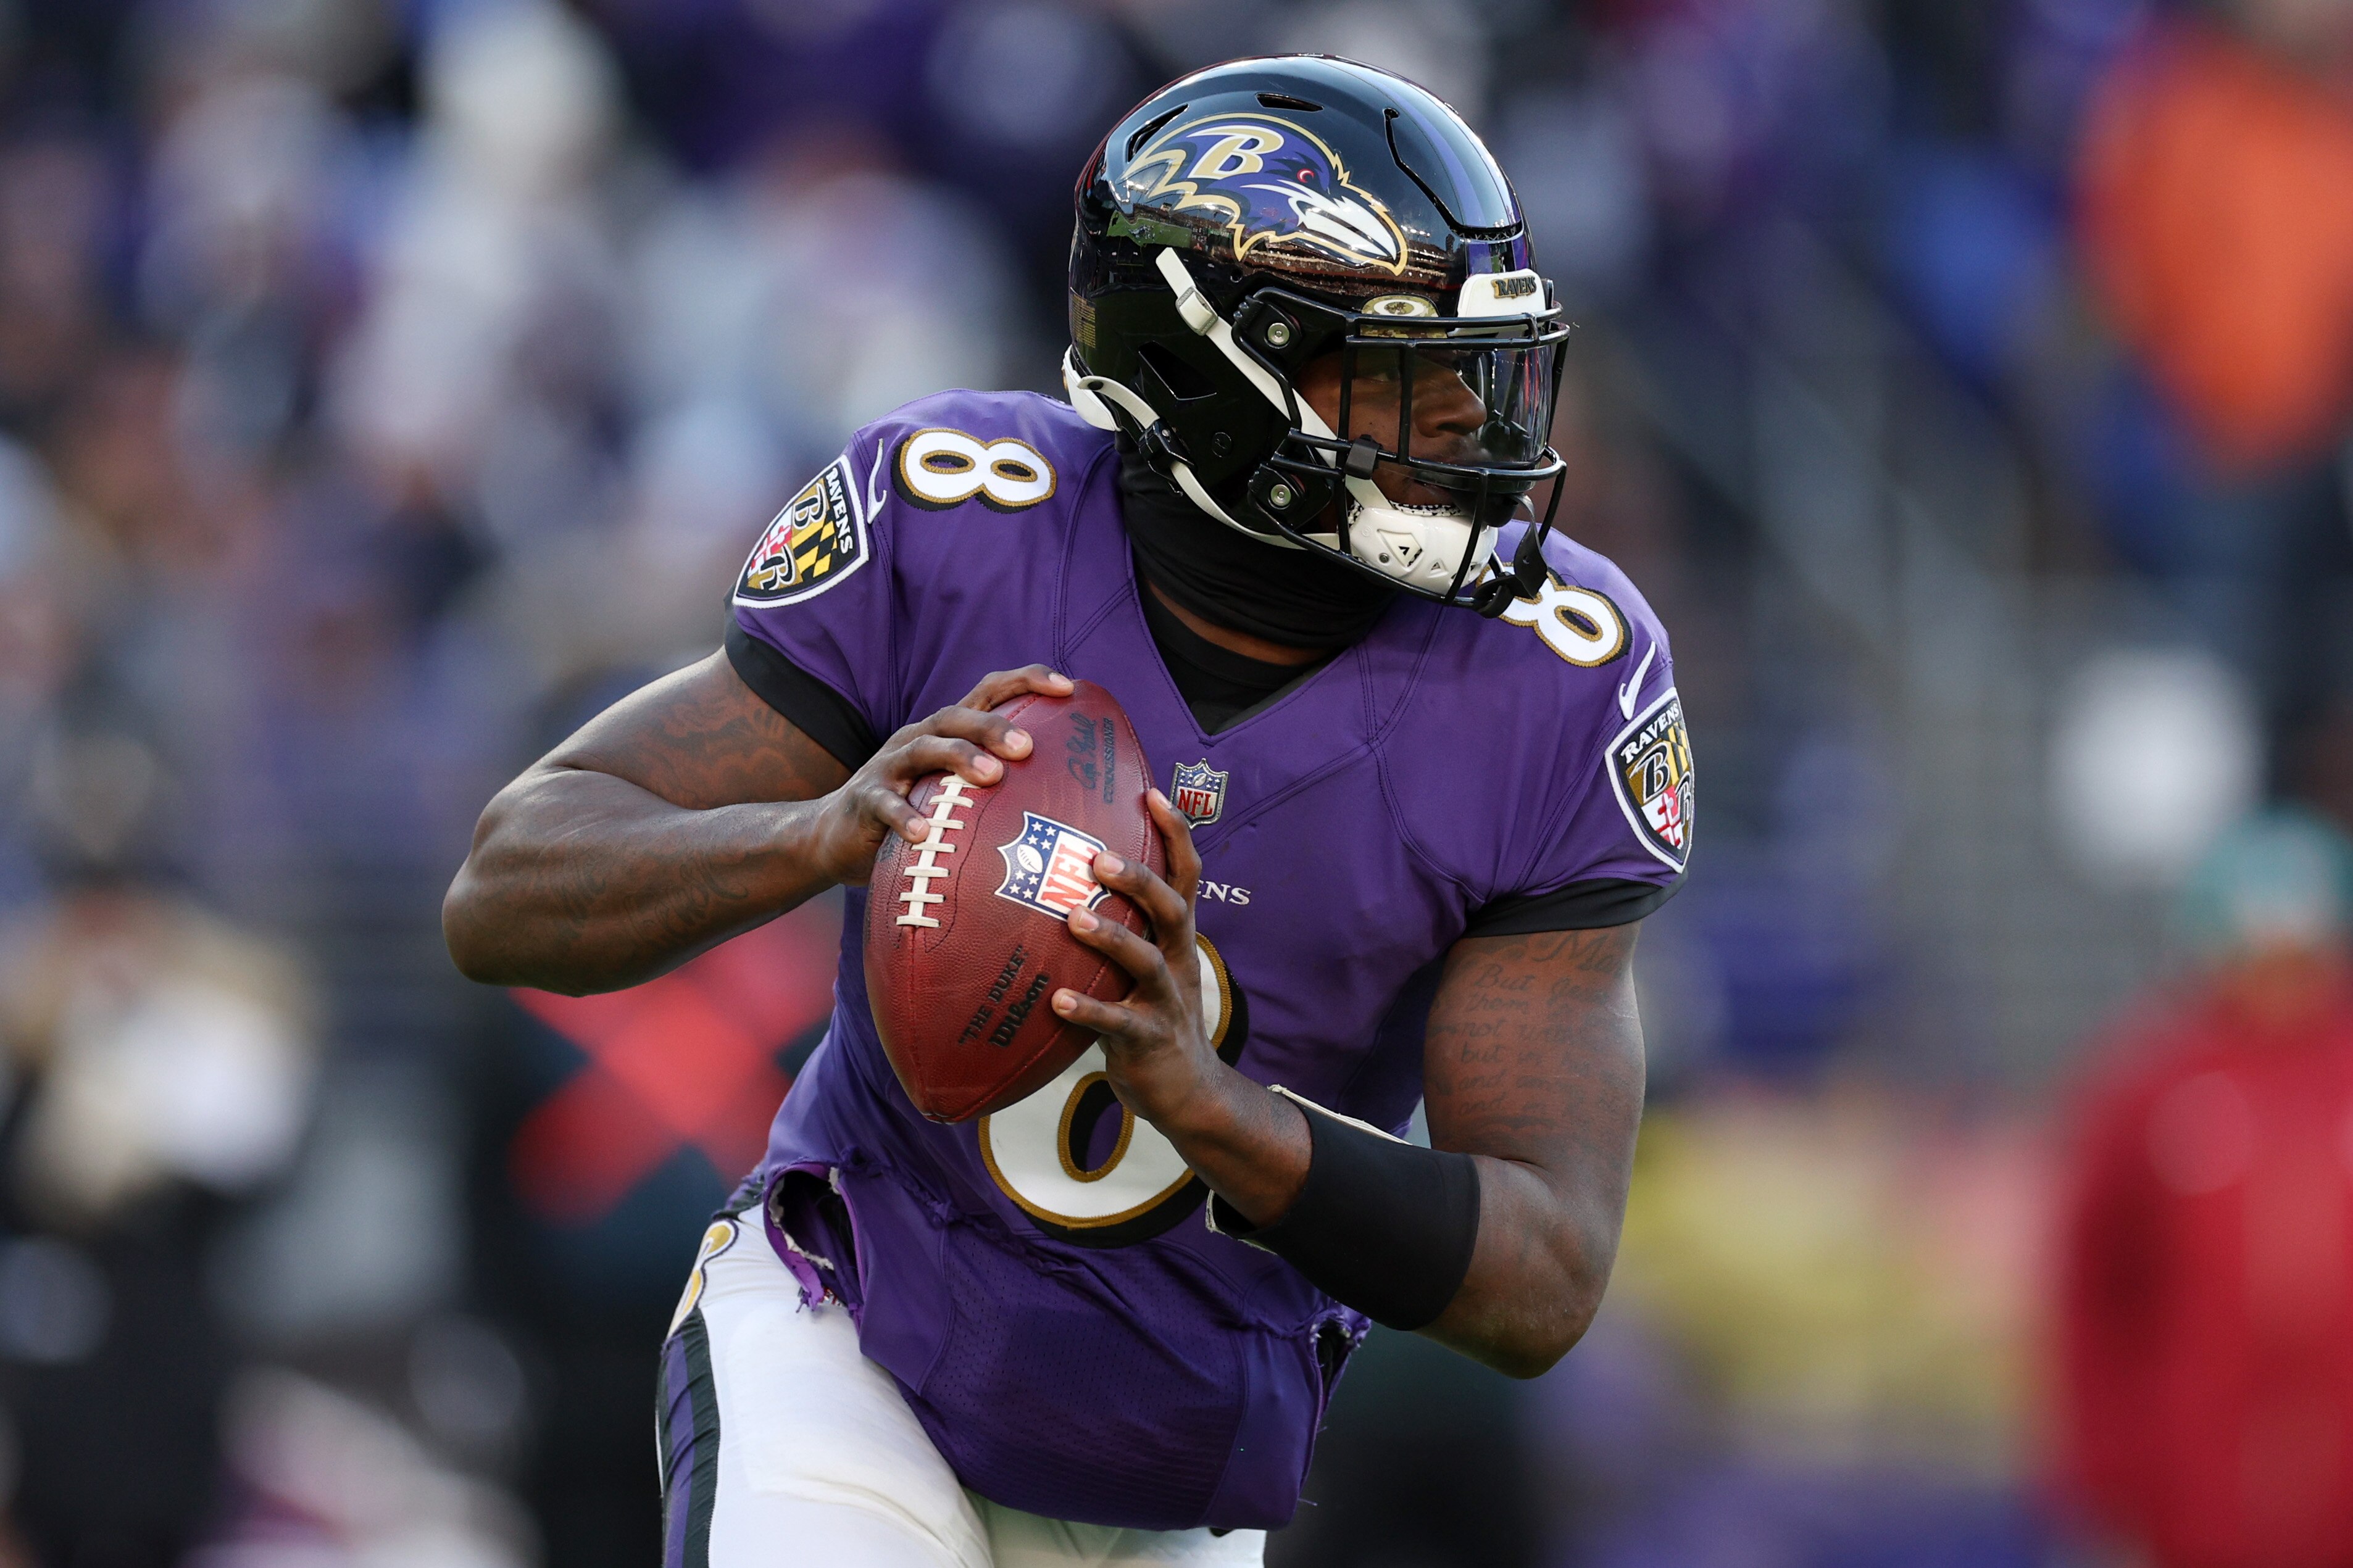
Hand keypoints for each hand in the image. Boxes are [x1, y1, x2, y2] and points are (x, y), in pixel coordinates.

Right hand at [812, 665, 1072, 885]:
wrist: (835, 836)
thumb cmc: (915, 812)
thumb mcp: (956, 793)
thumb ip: (1000, 788)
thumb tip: (1074, 800)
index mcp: (946, 732)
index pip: (989, 693)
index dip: (1026, 681)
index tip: (1069, 687)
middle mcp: (918, 738)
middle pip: (957, 717)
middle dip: (994, 726)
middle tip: (1028, 747)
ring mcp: (889, 767)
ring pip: (925, 750)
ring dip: (960, 759)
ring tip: (993, 777)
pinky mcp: (865, 801)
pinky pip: (885, 804)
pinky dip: (905, 817)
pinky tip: (925, 833)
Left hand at [1053, 790, 1219, 1126]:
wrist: (1187, 1091)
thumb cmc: (1150, 1015)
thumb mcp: (1144, 965)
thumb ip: (1118, 926)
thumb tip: (1057, 878)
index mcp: (1177, 936)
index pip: (1184, 874)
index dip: (1175, 833)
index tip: (1150, 792)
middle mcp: (1177, 960)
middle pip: (1169, 908)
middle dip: (1138, 879)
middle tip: (1096, 858)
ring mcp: (1166, 1001)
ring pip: (1146, 962)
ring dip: (1113, 938)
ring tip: (1075, 919)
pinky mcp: (1149, 1040)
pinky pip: (1118, 1024)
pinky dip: (1090, 1010)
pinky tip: (1058, 1001)